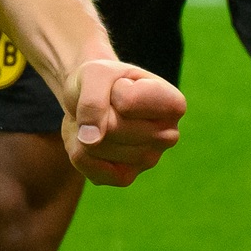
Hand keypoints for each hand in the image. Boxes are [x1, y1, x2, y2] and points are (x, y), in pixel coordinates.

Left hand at [58, 60, 184, 185]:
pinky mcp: (125, 177)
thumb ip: (93, 99)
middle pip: (111, 128)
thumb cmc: (103, 81)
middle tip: (106, 104)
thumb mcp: (96, 73)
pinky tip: (91, 137)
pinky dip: (76, 146)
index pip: (127, 103)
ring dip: (84, 129)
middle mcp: (168, 136)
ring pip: (96, 147)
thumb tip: (90, 140)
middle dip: (96, 112)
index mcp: (173, 105)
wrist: (93, 96)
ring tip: (98, 119)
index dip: (113, 89)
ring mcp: (148, 160)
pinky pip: (86, 164)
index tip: (120, 86)